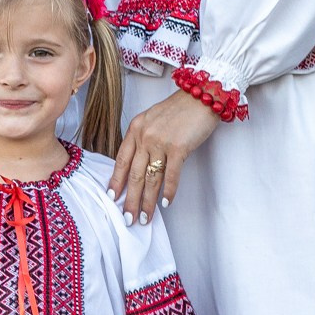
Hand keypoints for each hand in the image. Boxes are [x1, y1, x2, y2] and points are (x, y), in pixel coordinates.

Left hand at [109, 91, 221, 222]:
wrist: (202, 95)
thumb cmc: (180, 108)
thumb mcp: (153, 119)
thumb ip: (144, 138)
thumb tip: (141, 164)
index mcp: (136, 129)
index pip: (121, 160)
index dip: (116, 181)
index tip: (112, 198)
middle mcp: (144, 136)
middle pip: (134, 174)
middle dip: (130, 200)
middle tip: (128, 218)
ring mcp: (161, 142)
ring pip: (151, 178)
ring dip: (148, 201)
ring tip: (145, 218)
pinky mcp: (178, 148)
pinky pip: (171, 175)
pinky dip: (169, 191)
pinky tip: (166, 203)